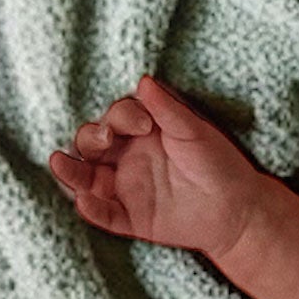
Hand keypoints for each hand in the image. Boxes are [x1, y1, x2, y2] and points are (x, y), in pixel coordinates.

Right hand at [46, 74, 261, 258]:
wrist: (240, 210)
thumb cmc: (218, 163)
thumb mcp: (194, 134)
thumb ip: (167, 111)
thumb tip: (143, 80)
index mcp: (141, 133)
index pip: (116, 118)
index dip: (121, 116)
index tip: (143, 124)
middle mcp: (127, 158)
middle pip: (92, 144)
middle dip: (91, 138)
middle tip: (106, 140)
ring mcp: (126, 188)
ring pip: (87, 178)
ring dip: (72, 171)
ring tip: (58, 163)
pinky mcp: (132, 218)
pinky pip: (105, 215)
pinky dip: (92, 210)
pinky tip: (84, 202)